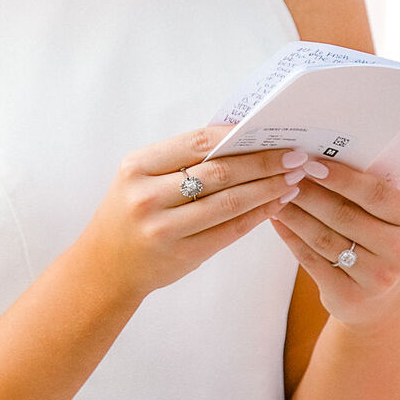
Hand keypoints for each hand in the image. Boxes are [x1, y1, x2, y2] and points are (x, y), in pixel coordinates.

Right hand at [75, 129, 311, 306]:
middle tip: (296, 155)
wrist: (104, 269)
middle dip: (264, 162)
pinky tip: (277, 203)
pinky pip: (231, 230)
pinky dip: (258, 214)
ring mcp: (164, 228)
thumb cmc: (128, 215)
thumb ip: (181, 161)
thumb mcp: (140, 179)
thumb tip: (240, 138)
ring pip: (230, 202)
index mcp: (137, 167)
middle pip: (220, 172)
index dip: (238, 135)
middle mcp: (148, 196)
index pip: (197, 142)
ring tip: (294, 178)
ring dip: (268, 188)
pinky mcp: (182, 254)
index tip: (270, 131)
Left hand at [275, 158, 399, 325]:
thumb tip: (315, 159)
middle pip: (343, 214)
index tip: (311, 163)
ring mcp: (375, 276)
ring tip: (275, 195)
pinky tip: (277, 220)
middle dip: (308, 192)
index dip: (341, 178)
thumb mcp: (382, 217)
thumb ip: (360, 192)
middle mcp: (398, 249)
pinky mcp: (348, 295)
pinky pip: (310, 260)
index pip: (373, 193)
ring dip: (294, 213)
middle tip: (284, 175)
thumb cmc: (374, 242)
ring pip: (323, 237)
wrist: (377, 300)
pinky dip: (290, 237)